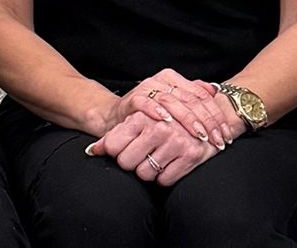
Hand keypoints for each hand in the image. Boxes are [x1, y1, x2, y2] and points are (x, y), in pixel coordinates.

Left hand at [91, 110, 216, 185]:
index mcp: (142, 116)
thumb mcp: (137, 119)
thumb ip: (113, 136)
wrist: (205, 115)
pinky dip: (164, 177)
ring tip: (157, 158)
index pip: (112, 145)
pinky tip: (169, 164)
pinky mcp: (192, 155)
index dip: (116, 152)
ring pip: (144, 174)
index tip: (123, 149)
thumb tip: (92, 151)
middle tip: (141, 156)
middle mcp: (159, 128)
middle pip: (126, 162)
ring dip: (148, 171)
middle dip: (131, 163)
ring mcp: (176, 141)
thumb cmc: (165, 119)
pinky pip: (164, 180)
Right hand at [103, 69, 229, 147]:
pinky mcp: (134, 99)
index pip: (201, 95)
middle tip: (217, 140)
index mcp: (174, 79)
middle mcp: (162, 80)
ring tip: (200, 135)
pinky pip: (147, 104)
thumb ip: (192, 95)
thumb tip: (215, 91)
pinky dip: (158, 112)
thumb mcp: (174, 103)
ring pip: (173, 102)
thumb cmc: (150, 113)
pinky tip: (168, 123)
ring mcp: (147, 88)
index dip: (216, 115)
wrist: (119, 116)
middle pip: (191, 99)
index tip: (225, 134)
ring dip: (188, 120)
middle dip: (207, 121)